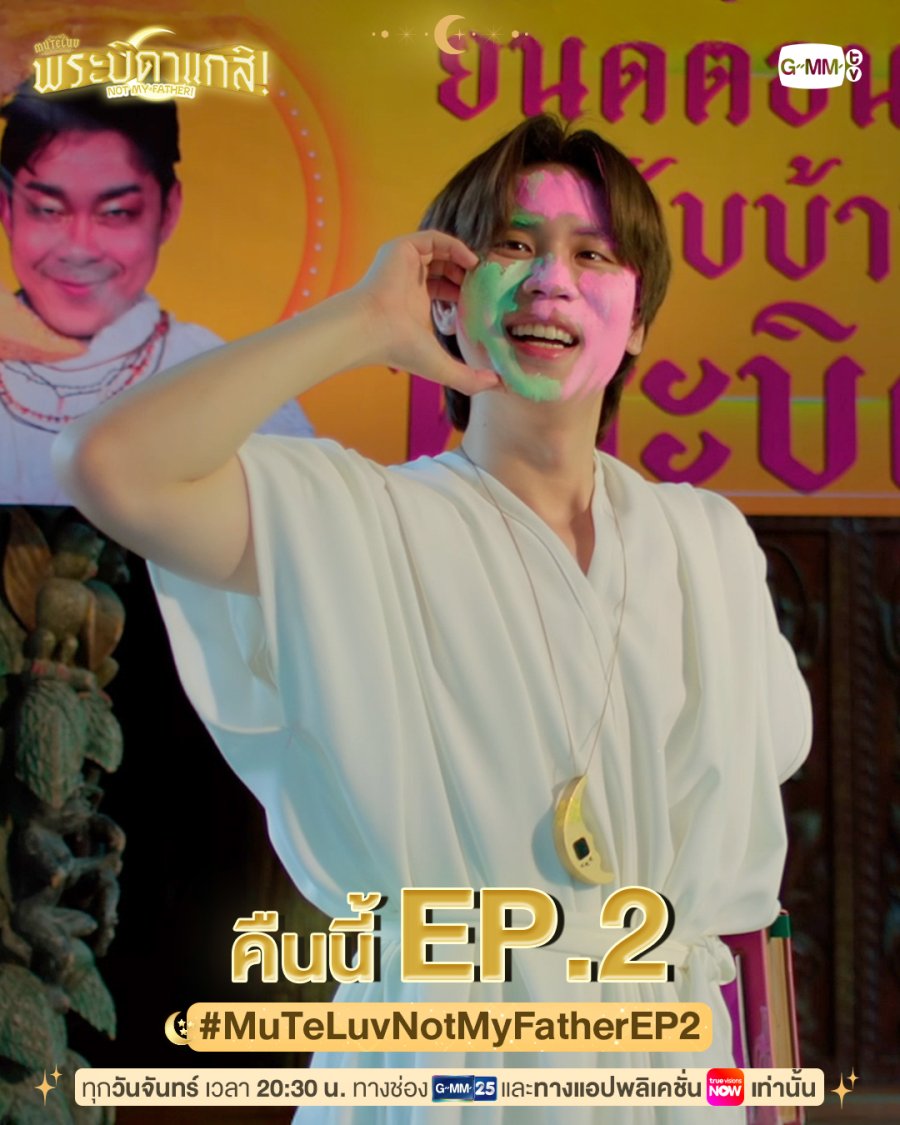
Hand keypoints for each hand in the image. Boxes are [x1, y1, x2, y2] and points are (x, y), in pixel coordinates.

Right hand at [353, 231, 499, 394]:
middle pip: (444, 268)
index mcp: (415, 303)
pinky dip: (455, 246)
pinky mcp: (402, 248)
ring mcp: (405, 263)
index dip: (465, 292)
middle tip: (485, 285)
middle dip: (466, 275)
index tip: (484, 300)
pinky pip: (434, 239)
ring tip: (481, 273)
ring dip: (463, 260)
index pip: (443, 289)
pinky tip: (471, 262)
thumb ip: (470, 379)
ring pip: (440, 252)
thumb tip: (500, 386)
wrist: (373, 329)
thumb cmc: (400, 348)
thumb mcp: (442, 366)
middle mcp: (409, 281)